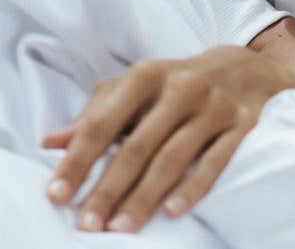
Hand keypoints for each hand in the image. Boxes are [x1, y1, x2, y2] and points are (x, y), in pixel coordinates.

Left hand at [41, 46, 294, 232]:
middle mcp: (178, 88)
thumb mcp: (134, 88)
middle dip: (108, 189)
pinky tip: (171, 212)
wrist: (244, 67)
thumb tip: (50, 142)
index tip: (56, 196)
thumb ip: (95, 114)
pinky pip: (215, 161)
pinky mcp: (242, 125)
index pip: (101, 125)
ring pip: (172, 159)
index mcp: (144, 76)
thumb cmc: (174, 83)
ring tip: (121, 228)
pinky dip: (193, 188)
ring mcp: (212, 107)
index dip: (77, 162)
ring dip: (144, 197)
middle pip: (136, 147)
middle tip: (86, 224)